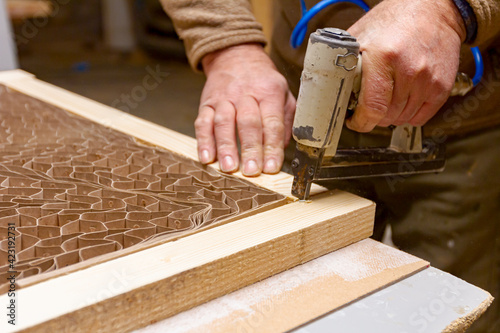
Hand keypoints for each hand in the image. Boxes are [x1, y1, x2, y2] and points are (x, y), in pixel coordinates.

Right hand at [196, 43, 295, 175]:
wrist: (235, 56)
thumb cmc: (262, 81)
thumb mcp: (283, 93)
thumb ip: (286, 120)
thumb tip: (282, 148)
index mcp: (269, 92)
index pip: (272, 122)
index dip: (272, 146)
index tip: (272, 167)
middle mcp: (245, 94)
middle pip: (248, 123)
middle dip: (250, 149)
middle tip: (251, 171)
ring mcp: (224, 99)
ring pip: (224, 123)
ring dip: (226, 147)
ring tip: (229, 168)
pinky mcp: (206, 104)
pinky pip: (203, 123)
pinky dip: (203, 142)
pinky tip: (207, 158)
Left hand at [346, 0, 465, 131]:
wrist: (433, 9)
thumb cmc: (394, 20)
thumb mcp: (361, 35)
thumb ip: (345, 61)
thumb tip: (328, 85)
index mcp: (383, 57)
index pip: (372, 108)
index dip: (360, 122)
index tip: (354, 121)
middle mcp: (409, 69)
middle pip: (386, 116)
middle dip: (373, 117)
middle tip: (368, 106)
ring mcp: (428, 79)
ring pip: (402, 118)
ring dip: (391, 115)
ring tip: (385, 99)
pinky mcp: (442, 85)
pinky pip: (421, 117)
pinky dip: (409, 115)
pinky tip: (402, 101)